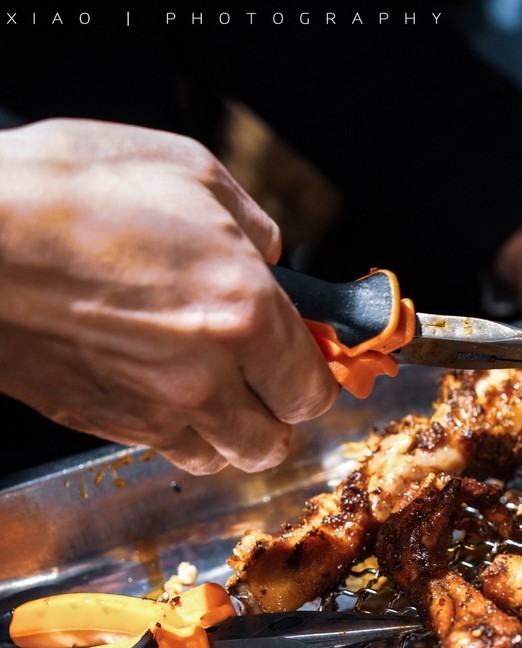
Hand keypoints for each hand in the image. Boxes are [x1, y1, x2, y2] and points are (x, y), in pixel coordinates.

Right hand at [0, 119, 337, 474]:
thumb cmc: (62, 190)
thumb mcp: (186, 171)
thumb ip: (250, 223)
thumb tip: (270, 254)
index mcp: (242, 315)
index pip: (313, 388)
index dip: (315, 373)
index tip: (308, 354)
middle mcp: (202, 377)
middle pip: (272, 442)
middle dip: (278, 412)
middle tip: (266, 373)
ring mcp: (145, 409)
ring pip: (217, 457)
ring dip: (227, 430)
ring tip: (212, 384)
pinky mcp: (95, 420)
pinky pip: (158, 446)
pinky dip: (171, 427)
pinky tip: (154, 380)